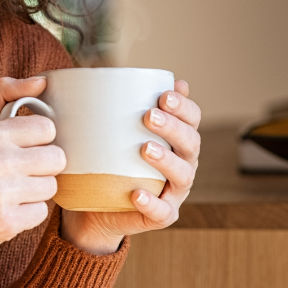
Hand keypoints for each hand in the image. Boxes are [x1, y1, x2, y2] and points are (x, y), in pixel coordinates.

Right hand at [0, 76, 65, 287]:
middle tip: (18, 173)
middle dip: (41, 167)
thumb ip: (5, 94)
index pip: (47, 128)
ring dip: (35, 191)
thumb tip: (42, 81)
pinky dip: (27, 214)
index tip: (21, 148)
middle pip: (56, 158)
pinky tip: (6, 211)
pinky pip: (41, 212)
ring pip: (51, 186)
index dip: (38, 140)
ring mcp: (1, 193)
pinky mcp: (6, 222)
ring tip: (10, 193)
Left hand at [60, 80, 201, 254]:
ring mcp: (174, 192)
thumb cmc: (107, 161)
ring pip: (183, 176)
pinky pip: (162, 211)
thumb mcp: (110, 132)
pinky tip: (137, 193)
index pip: (192, 119)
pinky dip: (152, 202)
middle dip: (173, 127)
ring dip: (166, 161)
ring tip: (145, 148)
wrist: (96, 207)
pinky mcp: (161, 216)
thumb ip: (117, 106)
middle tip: (149, 116)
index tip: (164, 95)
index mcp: (176, 140)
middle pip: (190, 143)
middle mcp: (182, 164)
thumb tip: (110, 71)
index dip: (184, 107)